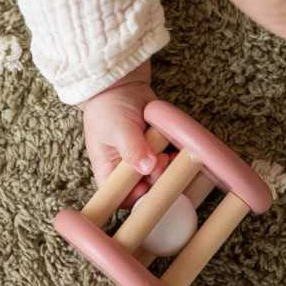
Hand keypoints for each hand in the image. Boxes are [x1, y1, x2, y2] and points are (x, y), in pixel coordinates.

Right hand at [77, 61, 167, 208]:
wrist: (121, 87)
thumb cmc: (109, 108)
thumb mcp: (118, 128)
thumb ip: (131, 148)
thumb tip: (148, 167)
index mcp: (109, 171)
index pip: (120, 197)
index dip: (135, 198)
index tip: (147, 185)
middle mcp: (126, 171)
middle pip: (146, 189)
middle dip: (157, 178)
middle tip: (161, 159)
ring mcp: (144, 162)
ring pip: (161, 177)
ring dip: (169, 169)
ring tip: (168, 153)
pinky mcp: (158, 152)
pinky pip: (171, 163)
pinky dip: (176, 159)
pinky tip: (177, 150)